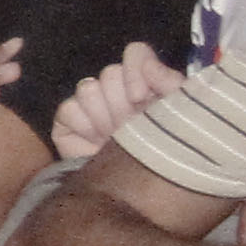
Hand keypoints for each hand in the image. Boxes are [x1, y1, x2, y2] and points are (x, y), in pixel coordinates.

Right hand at [48, 41, 181, 162]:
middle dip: (121, 103)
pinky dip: (83, 126)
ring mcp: (90, 103)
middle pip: (110, 72)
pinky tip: (94, 141)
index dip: (135, 69)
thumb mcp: (178, 115)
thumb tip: (149, 63)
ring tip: (113, 137)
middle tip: (129, 126)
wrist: (132, 192)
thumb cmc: (161, 152)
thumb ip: (169, 82)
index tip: (141, 97)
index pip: (135, 53)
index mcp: (145, 83)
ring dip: (103, 117)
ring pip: (88, 88)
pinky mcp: (68, 119)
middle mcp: (117, 89)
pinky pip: (69, 108)